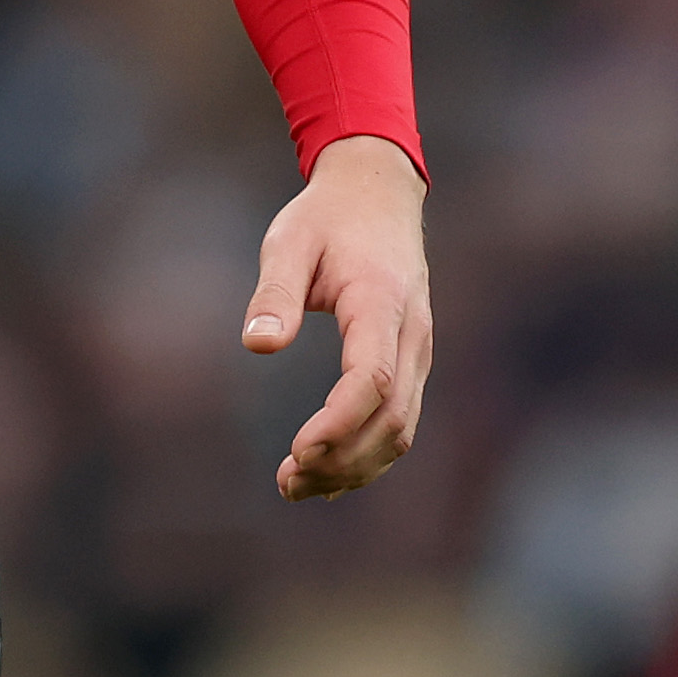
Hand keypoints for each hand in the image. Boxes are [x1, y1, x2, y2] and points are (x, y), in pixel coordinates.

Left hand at [240, 134, 430, 500]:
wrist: (378, 191)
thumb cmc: (326, 217)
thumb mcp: (289, 241)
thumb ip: (274, 294)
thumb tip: (258, 346)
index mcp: (381, 302)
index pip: (373, 380)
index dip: (339, 424)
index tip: (297, 449)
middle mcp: (412, 333)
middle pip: (392, 419)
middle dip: (342, 459)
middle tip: (286, 481)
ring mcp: (419, 349)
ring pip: (402, 429)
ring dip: (355, 467)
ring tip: (295, 485)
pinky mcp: (412, 360)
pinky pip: (401, 419)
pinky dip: (369, 454)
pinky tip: (327, 474)